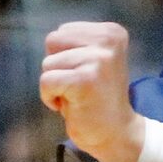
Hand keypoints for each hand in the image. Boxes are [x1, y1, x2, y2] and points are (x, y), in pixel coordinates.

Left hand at [40, 21, 144, 161]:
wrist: (116, 130)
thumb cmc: (98, 95)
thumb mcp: (93, 59)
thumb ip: (77, 44)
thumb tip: (51, 39)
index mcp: (111, 32)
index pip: (63, 31)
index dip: (64, 55)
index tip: (82, 72)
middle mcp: (108, 40)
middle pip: (53, 41)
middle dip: (56, 65)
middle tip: (76, 83)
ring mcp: (98, 60)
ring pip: (47, 63)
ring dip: (55, 84)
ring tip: (75, 95)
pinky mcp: (85, 80)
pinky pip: (46, 81)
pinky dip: (50, 98)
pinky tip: (70, 104)